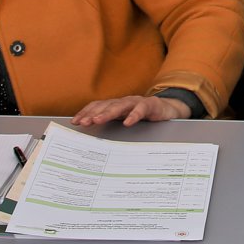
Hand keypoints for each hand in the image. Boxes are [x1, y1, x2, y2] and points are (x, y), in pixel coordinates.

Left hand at [72, 94, 193, 127]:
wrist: (168, 110)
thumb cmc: (144, 117)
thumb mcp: (125, 121)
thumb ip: (112, 126)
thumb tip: (93, 141)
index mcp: (116, 106)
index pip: (97, 106)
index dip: (86, 112)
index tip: (75, 122)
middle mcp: (124, 102)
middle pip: (106, 105)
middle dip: (93, 113)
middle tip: (83, 122)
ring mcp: (137, 102)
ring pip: (120, 106)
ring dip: (108, 113)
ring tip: (98, 120)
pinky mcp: (151, 105)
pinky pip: (141, 109)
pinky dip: (134, 115)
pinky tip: (128, 123)